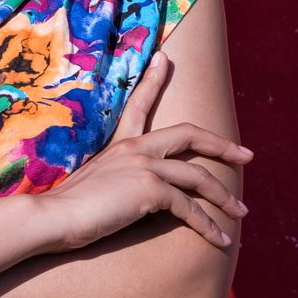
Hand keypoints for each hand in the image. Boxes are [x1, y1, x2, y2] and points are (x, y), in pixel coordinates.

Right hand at [39, 50, 252, 249]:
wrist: (52, 217)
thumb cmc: (64, 207)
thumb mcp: (91, 183)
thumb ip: (111, 179)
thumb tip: (119, 192)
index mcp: (119, 143)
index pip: (138, 103)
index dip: (153, 80)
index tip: (164, 58)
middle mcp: (135, 148)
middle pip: (190, 134)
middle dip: (223, 144)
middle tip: (246, 155)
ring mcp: (144, 166)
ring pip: (199, 177)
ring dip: (224, 197)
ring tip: (240, 214)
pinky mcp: (150, 190)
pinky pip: (190, 208)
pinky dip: (208, 226)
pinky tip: (220, 239)